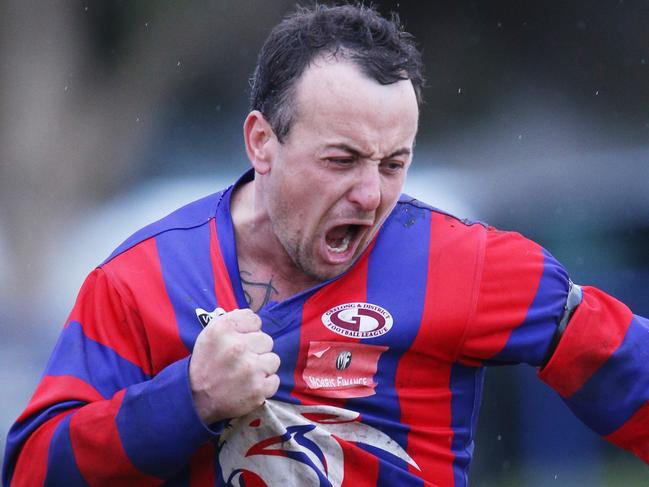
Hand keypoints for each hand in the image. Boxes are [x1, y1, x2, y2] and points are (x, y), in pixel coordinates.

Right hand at [189, 308, 279, 423]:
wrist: (196, 399)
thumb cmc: (206, 363)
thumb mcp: (210, 334)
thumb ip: (232, 321)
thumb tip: (254, 319)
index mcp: (223, 329)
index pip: (254, 320)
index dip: (249, 331)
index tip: (241, 340)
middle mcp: (237, 346)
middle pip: (267, 340)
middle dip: (257, 350)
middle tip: (242, 360)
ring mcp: (250, 369)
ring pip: (274, 360)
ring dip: (263, 367)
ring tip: (246, 374)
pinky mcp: (258, 389)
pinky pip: (275, 380)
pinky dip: (265, 385)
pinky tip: (249, 386)